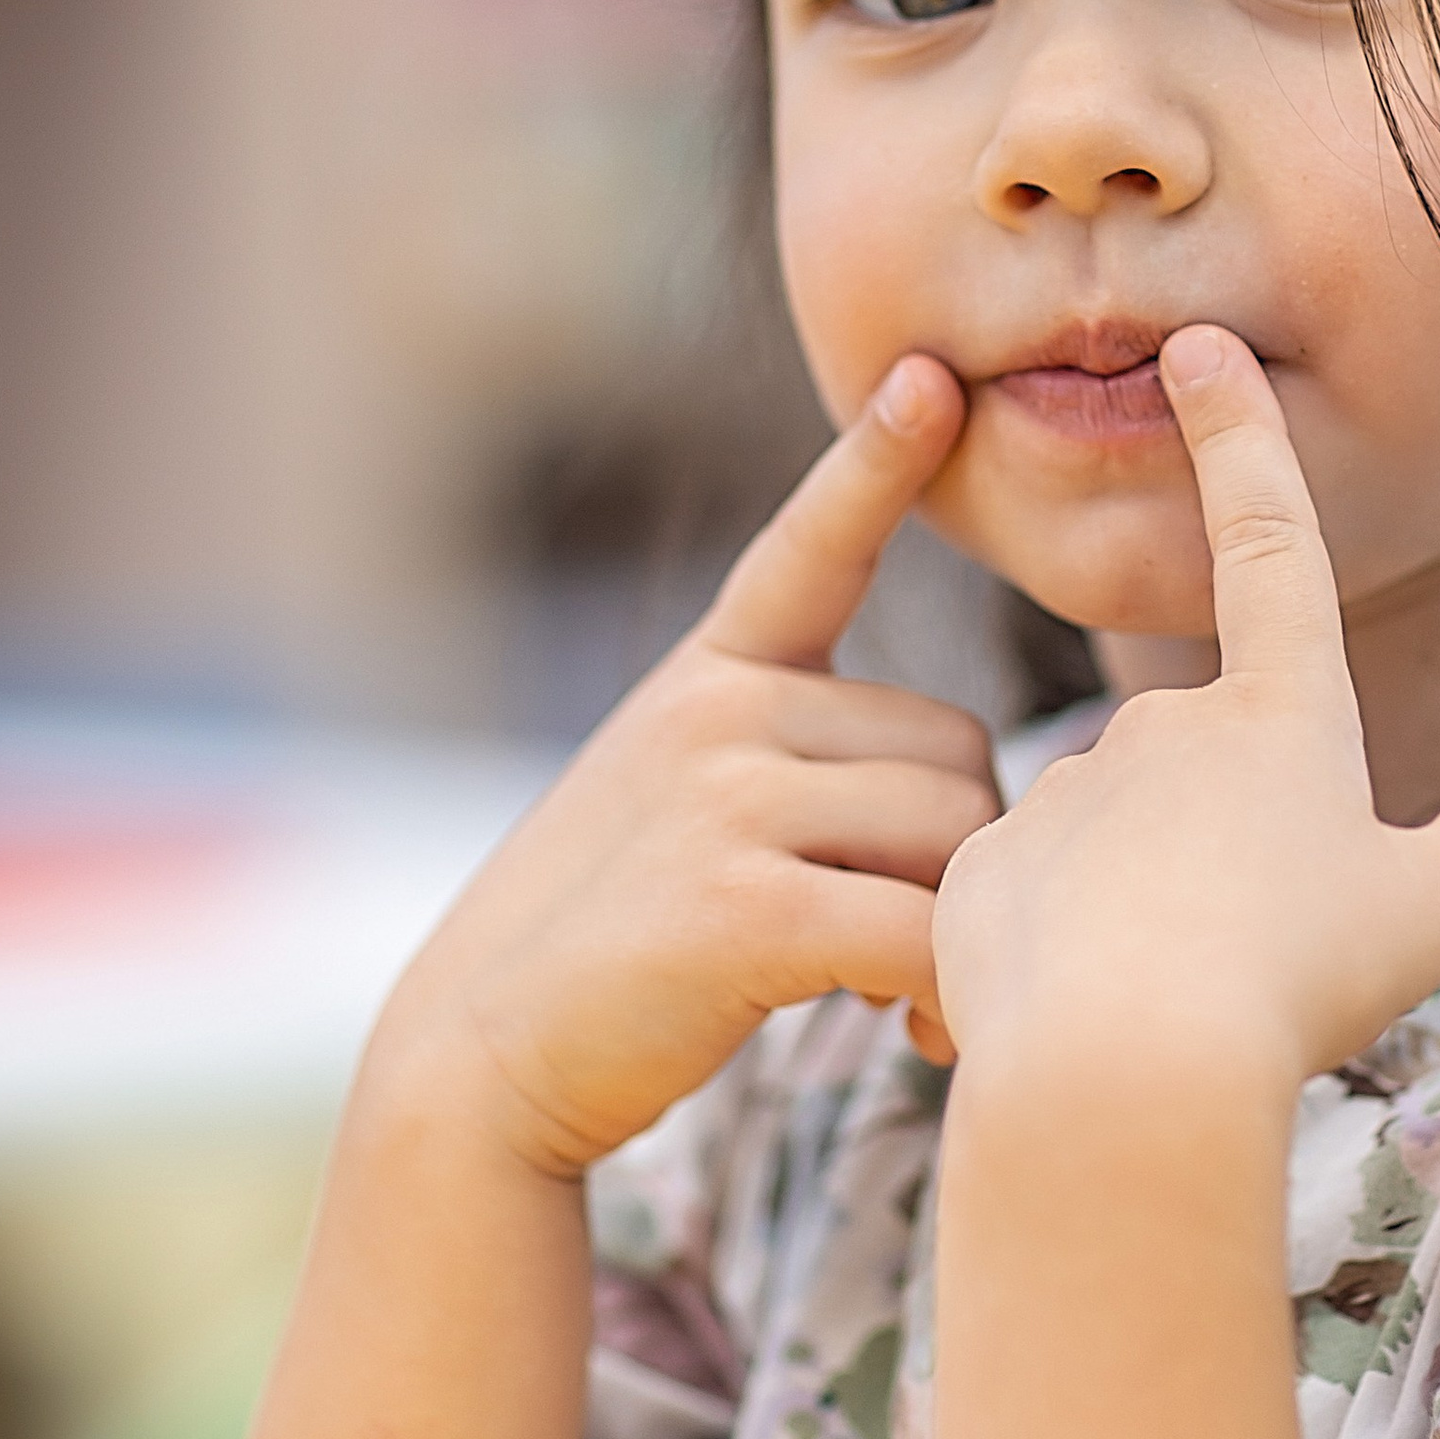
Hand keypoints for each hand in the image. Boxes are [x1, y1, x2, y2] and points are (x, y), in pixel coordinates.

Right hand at [369, 355, 994, 1176]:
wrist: (480, 1061)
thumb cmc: (606, 947)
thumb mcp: (671, 801)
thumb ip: (784, 758)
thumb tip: (956, 781)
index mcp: (708, 679)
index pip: (809, 549)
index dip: (874, 462)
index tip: (932, 377)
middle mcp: (718, 716)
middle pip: (954, 749)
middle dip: (958, 851)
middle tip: (915, 940)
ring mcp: (726, 805)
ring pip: (954, 832)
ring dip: (960, 923)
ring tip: (907, 998)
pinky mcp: (744, 910)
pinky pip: (922, 929)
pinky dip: (947, 995)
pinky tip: (915, 1037)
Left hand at [930, 326, 1439, 1093]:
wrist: (1121, 1075)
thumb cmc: (1296, 987)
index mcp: (1282, 713)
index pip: (1272, 544)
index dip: (1242, 440)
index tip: (1198, 348)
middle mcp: (1164, 726)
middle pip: (1214, 759)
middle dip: (1235, 838)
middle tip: (1261, 954)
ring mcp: (1066, 791)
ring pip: (1123, 834)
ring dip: (1155, 897)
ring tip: (1184, 1002)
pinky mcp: (989, 872)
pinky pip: (1040, 901)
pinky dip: (1074, 950)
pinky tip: (1096, 1015)